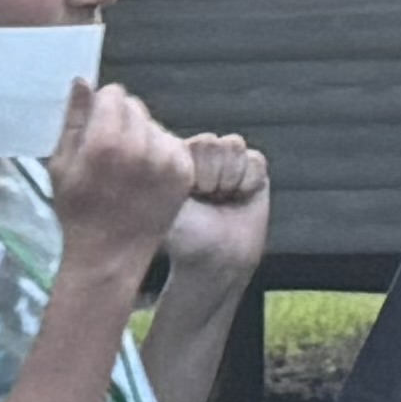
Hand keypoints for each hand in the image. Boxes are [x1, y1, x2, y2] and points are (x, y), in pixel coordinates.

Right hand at [48, 77, 195, 275]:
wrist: (110, 255)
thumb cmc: (78, 211)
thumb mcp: (61, 165)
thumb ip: (74, 120)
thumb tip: (83, 81)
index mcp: (105, 141)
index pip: (113, 94)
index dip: (101, 109)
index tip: (95, 130)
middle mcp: (141, 146)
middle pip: (135, 106)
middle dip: (121, 121)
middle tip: (110, 153)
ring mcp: (167, 159)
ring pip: (154, 125)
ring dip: (141, 136)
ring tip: (128, 168)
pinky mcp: (184, 171)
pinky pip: (171, 143)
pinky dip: (159, 154)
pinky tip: (144, 177)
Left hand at [165, 129, 273, 294]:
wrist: (219, 258)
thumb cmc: (186, 237)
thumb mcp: (165, 206)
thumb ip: (158, 176)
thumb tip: (144, 150)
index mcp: (172, 158)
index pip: (191, 144)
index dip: (198, 172)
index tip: (192, 195)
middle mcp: (196, 154)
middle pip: (213, 142)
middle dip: (213, 176)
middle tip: (208, 199)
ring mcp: (223, 158)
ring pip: (234, 146)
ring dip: (231, 178)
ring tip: (221, 198)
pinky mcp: (250, 166)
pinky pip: (255, 160)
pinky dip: (250, 182)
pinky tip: (240, 197)